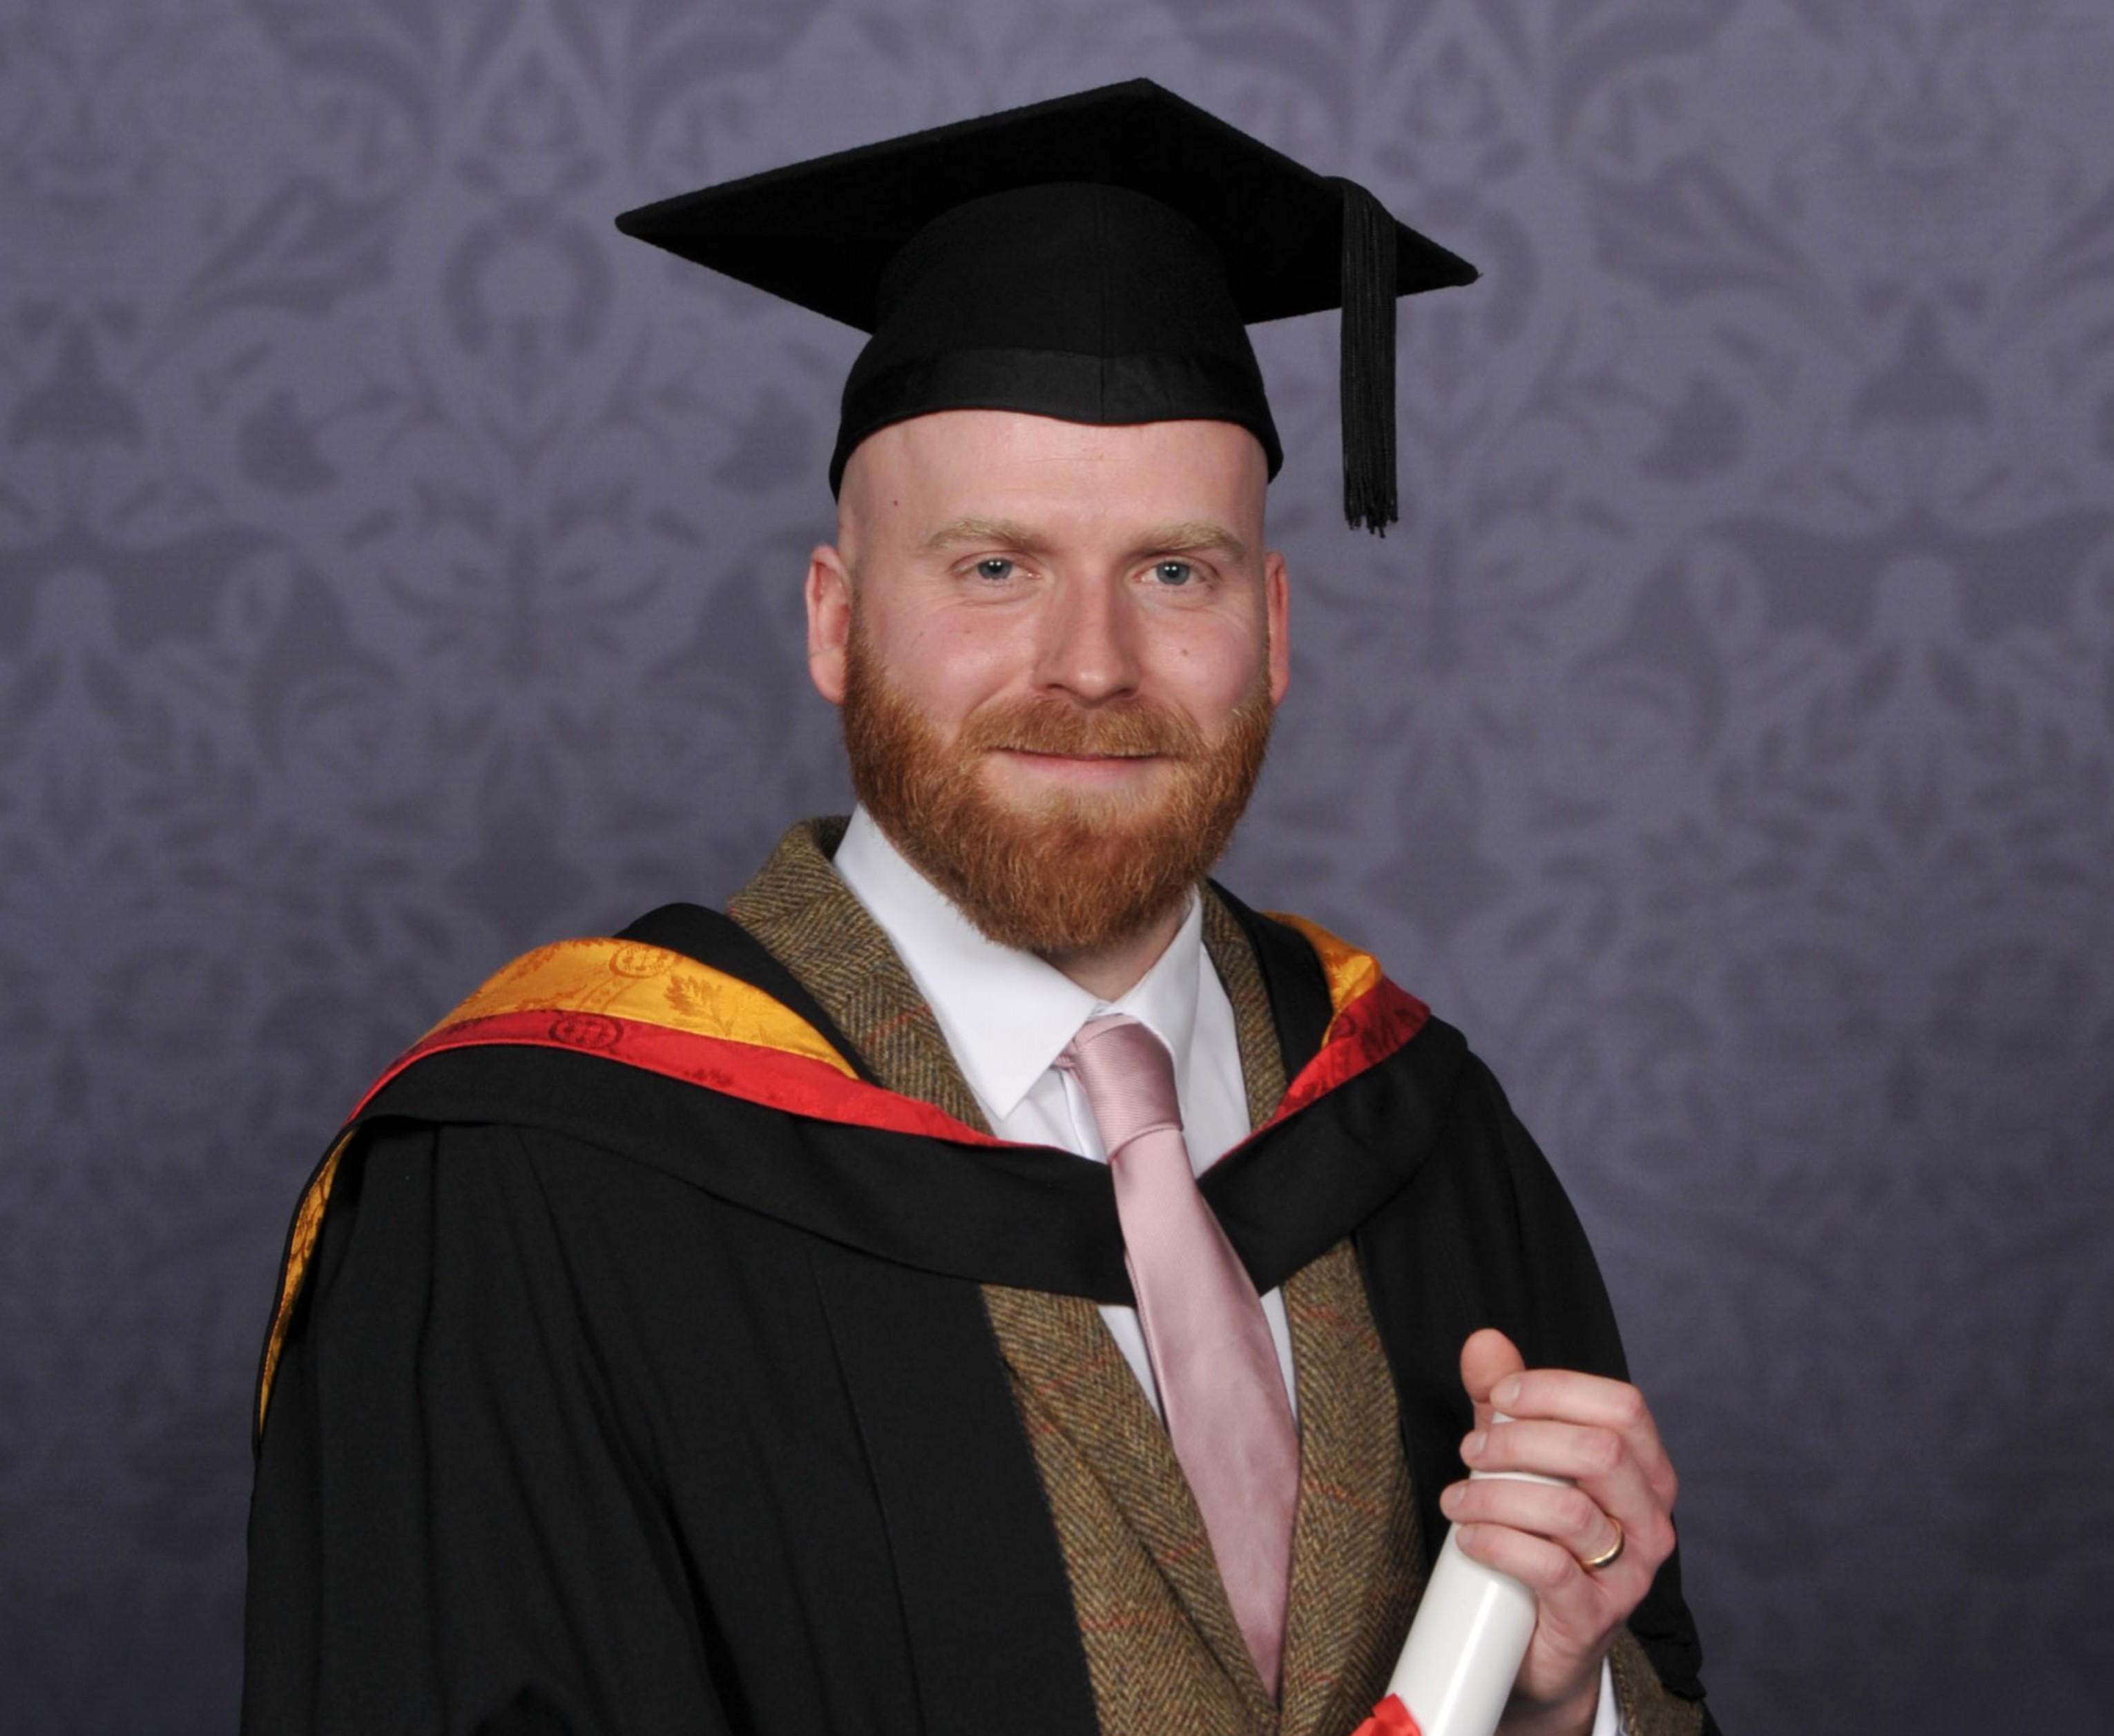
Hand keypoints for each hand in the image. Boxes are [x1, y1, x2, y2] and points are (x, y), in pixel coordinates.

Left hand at [1439, 1329, 1677, 1735]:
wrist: (1543, 1645)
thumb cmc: (1539, 1538)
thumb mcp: (1521, 1462)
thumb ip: (1505, 1402)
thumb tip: (1483, 1342)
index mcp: (1645, 1471)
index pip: (1623, 1407)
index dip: (1557, 1390)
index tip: (1499, 1398)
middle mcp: (1651, 1519)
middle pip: (1599, 1451)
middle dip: (1520, 1441)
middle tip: (1470, 1450)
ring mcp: (1629, 1572)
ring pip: (1569, 1510)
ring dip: (1495, 1494)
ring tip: (1456, 1499)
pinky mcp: (1594, 1616)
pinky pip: (1549, 1568)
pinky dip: (1499, 1543)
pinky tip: (1469, 1537)